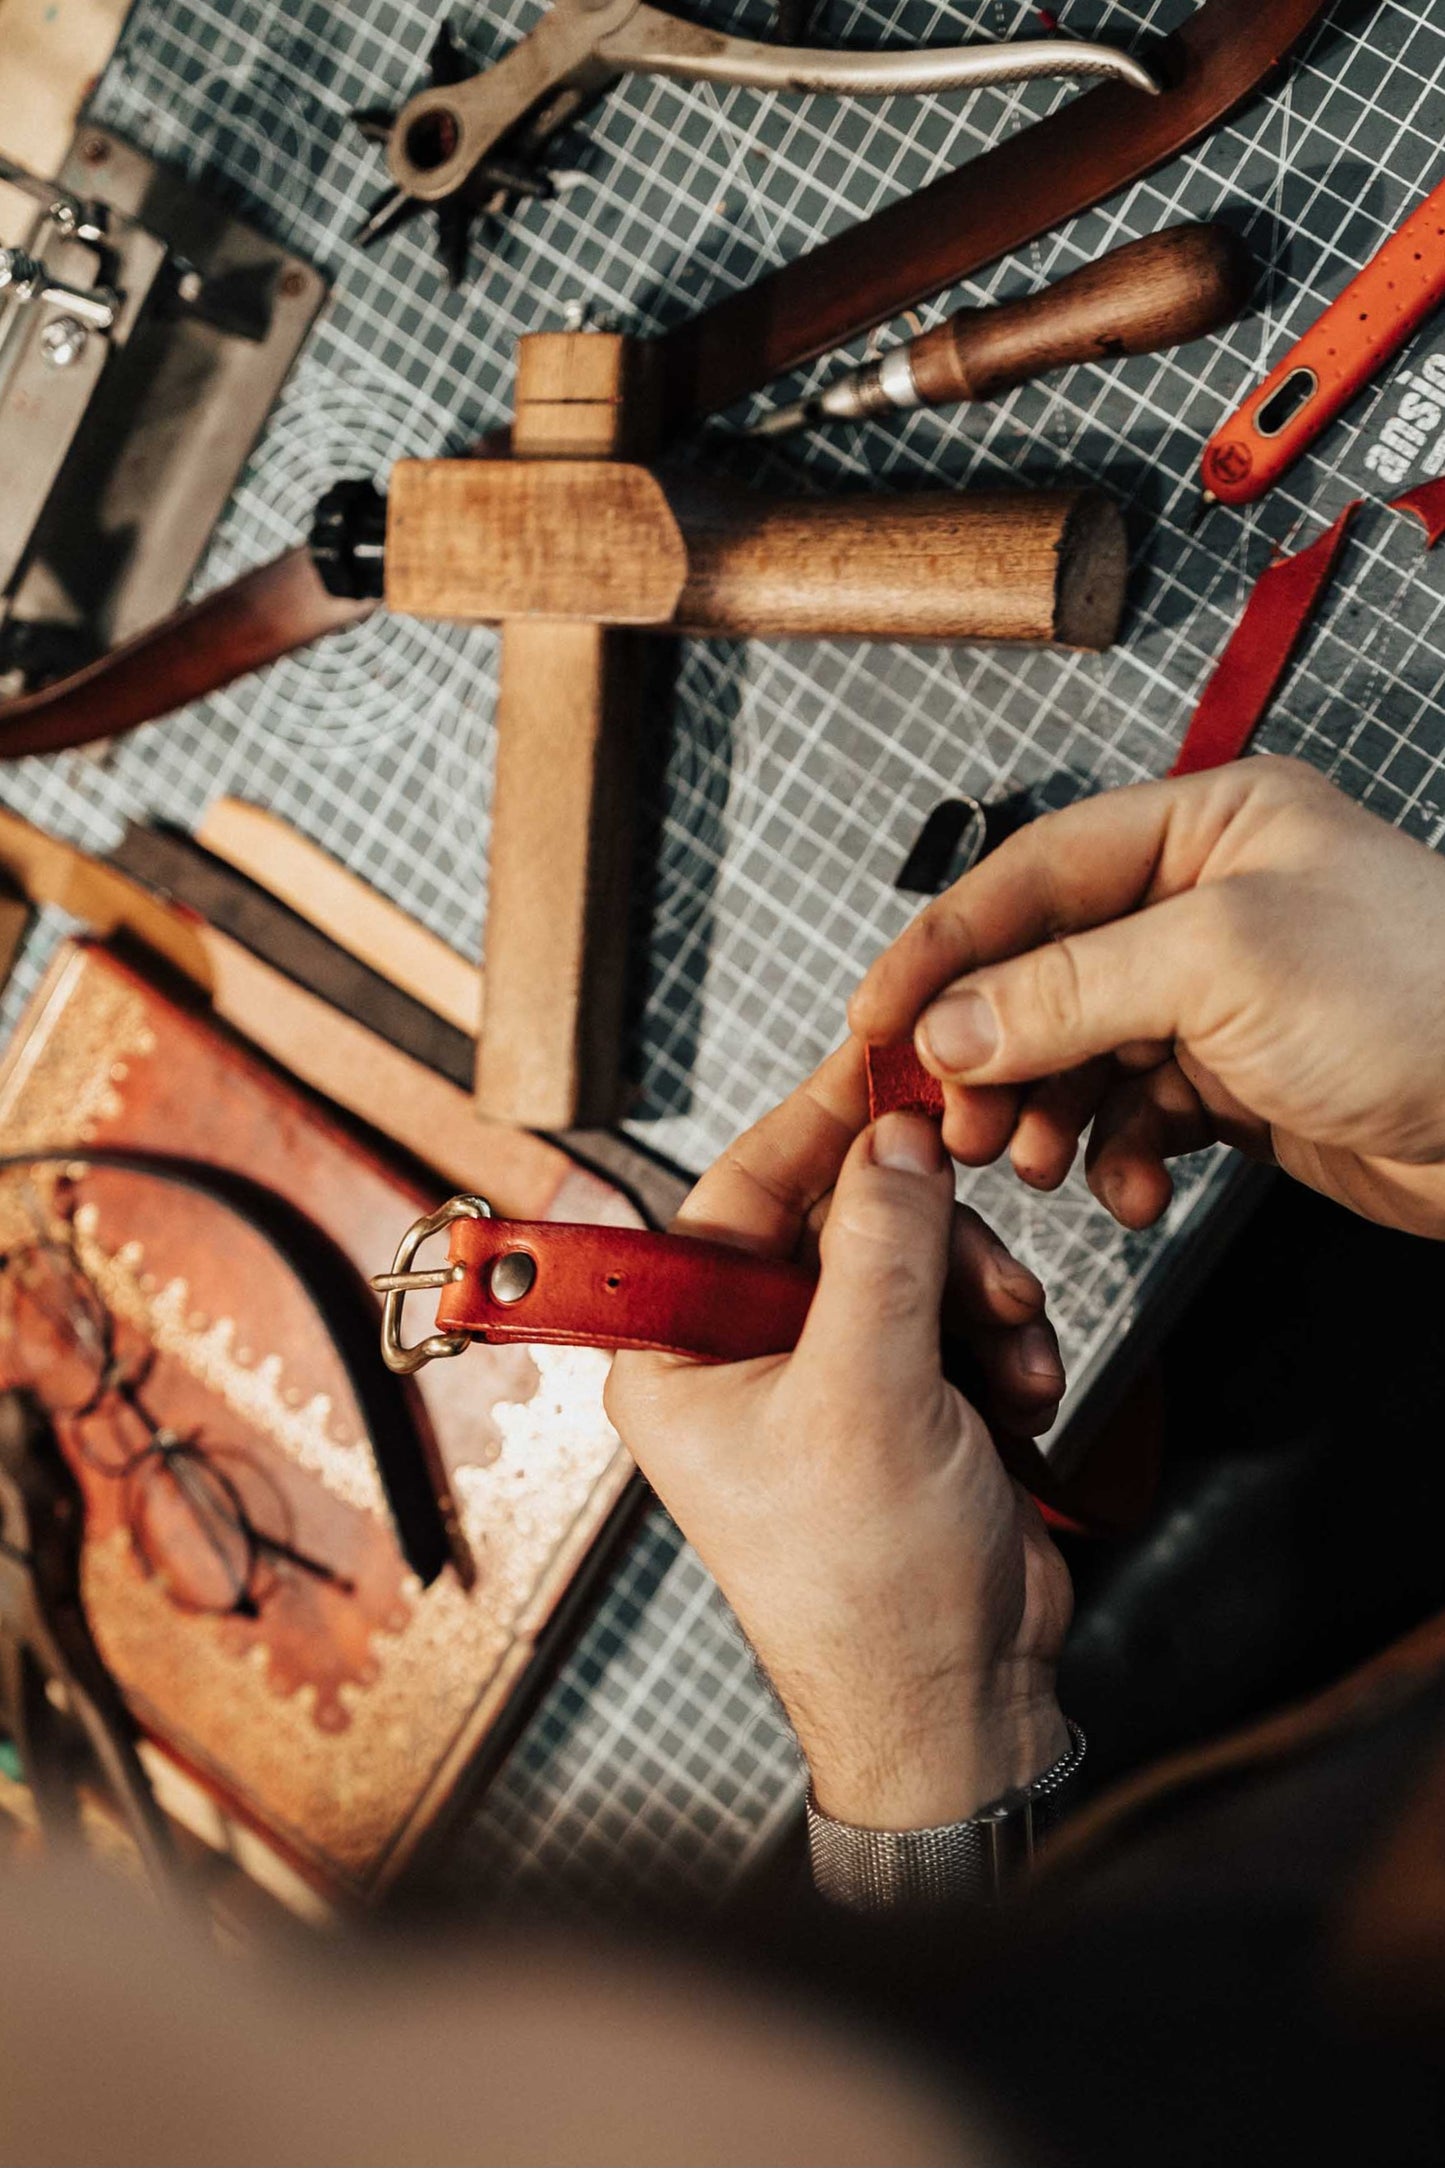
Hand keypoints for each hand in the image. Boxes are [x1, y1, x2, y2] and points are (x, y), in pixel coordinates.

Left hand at [604, 1043, 1071, 1831]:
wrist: (958, 1701)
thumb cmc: (870, 1592)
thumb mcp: (867, 1394)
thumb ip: (879, 1251)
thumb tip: (891, 1138)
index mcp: (676, 1353)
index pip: (735, 1194)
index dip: (814, 1128)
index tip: (883, 1069)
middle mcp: (739, 1354)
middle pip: (838, 1218)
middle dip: (927, 1239)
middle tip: (980, 1265)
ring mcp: (823, 1374)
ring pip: (909, 1259)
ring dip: (977, 1296)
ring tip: (1011, 1354)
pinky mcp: (897, 1397)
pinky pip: (951, 1314)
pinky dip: (998, 1340)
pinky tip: (1022, 1392)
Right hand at [850, 757, 1444, 1237]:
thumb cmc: (1425, 1000)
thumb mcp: (1224, 963)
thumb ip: (1069, 987)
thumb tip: (951, 1025)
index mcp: (1208, 827)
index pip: (1034, 870)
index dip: (945, 943)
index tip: (877, 1016)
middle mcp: (1208, 904)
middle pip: (1046, 968)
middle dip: (993, 1047)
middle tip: (954, 1114)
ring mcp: (1224, 997)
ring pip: (1079, 1051)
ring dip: (1045, 1112)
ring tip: (1036, 1159)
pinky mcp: (1240, 1082)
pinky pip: (1132, 1115)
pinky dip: (1113, 1157)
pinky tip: (1127, 1187)